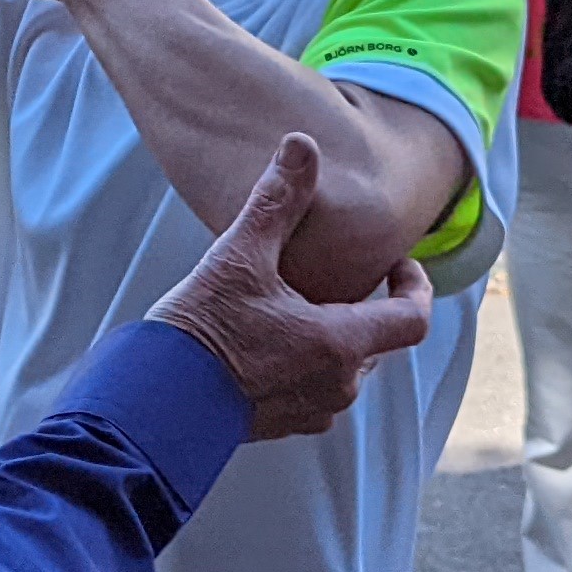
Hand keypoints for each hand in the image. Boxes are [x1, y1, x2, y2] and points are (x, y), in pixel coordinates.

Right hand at [149, 135, 437, 439]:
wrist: (155, 401)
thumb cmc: (201, 328)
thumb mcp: (239, 255)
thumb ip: (278, 200)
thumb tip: (302, 145)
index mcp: (339, 342)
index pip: (414, 318)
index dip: (415, 285)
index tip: (396, 263)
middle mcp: (337, 383)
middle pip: (378, 340)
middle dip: (365, 307)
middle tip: (336, 276)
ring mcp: (312, 410)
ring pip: (345, 368)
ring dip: (332, 337)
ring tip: (294, 307)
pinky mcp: (283, 426)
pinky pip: (314, 390)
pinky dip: (305, 364)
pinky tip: (267, 344)